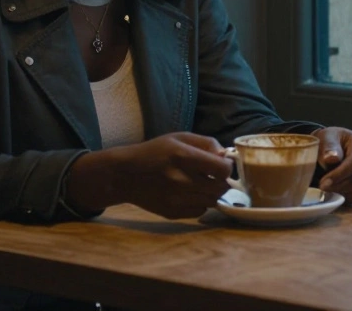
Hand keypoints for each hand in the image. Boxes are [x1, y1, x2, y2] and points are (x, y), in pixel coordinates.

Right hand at [68, 132, 232, 218]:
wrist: (125, 175)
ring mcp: (176, 200)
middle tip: (213, 175)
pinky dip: (200, 203)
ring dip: (211, 192)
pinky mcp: (173, 213)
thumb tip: (226, 156)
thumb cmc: (155, 151)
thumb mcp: (179, 138)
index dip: (226, 167)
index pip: (223, 169)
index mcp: (183, 157)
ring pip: (212, 201)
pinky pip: (200, 211)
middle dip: (221, 181)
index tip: (221, 164)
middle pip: (221, 188)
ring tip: (200, 183)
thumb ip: (206, 143)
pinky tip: (189, 193)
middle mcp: (181, 180)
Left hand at [312, 127, 351, 203]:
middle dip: (339, 185)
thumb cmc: (327, 141)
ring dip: (340, 192)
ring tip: (326, 187)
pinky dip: (343, 196)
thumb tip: (332, 158)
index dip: (340, 174)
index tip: (324, 182)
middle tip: (321, 187)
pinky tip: (332, 189)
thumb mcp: (324, 138)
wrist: (330, 148)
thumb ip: (328, 146)